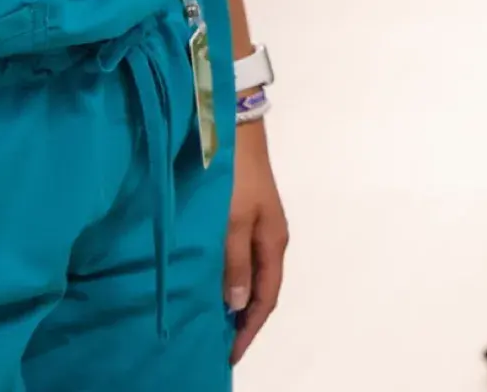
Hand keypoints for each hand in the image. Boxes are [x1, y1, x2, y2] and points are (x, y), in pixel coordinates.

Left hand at [226, 120, 289, 363]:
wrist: (236, 130)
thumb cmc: (234, 178)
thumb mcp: (231, 222)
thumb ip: (234, 263)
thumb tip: (237, 305)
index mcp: (273, 243)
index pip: (266, 297)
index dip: (249, 328)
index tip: (230, 354)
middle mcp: (271, 240)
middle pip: (262, 290)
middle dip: (245, 320)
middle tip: (220, 345)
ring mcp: (260, 228)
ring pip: (252, 276)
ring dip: (237, 301)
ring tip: (214, 322)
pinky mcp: (247, 217)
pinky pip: (242, 260)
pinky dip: (231, 280)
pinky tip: (213, 285)